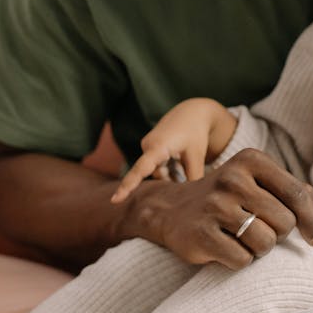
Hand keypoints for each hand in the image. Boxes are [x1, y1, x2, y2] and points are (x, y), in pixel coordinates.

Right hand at [112, 99, 237, 202]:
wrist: (192, 112)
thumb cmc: (195, 133)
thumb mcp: (197, 155)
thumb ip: (193, 177)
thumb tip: (190, 200)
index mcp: (158, 146)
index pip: (141, 169)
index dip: (129, 185)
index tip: (115, 200)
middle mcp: (148, 146)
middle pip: (154, 175)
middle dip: (166, 183)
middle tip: (180, 183)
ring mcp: (148, 147)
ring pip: (157, 171)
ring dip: (170, 176)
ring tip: (186, 166)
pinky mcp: (151, 149)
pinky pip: (157, 166)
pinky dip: (169, 170)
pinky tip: (181, 164)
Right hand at [117, 147, 312, 269]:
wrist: (170, 209)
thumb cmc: (227, 198)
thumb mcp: (257, 183)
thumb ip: (292, 193)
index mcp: (251, 160)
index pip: (297, 194)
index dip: (312, 220)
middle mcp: (233, 179)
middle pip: (284, 222)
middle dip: (278, 234)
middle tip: (259, 229)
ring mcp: (215, 206)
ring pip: (265, 243)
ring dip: (260, 249)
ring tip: (242, 238)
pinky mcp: (201, 234)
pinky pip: (242, 260)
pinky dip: (240, 260)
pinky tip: (226, 248)